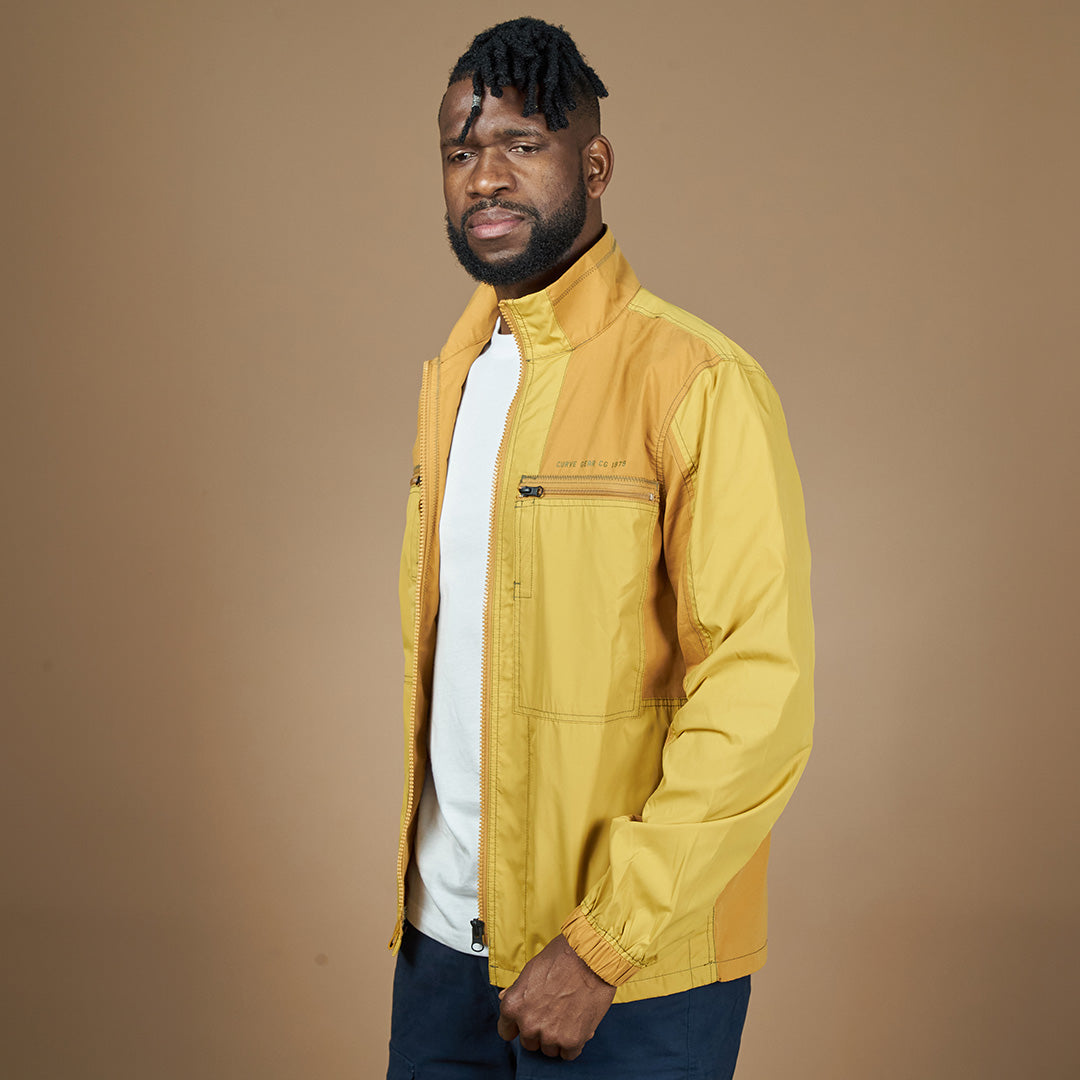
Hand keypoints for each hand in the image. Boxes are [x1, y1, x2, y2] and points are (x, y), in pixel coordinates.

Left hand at [497, 933, 616, 1059]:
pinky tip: (577, 1024)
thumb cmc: (562, 957)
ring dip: (557, 1037)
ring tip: (567, 1015)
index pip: (506, 1031)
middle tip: (553, 1013)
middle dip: (539, 1031)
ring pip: (549, 1049)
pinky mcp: (571, 1040)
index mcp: (513, 1005)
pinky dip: (573, 1043)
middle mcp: (528, 1023)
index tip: (526, 1021)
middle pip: (529, 1042)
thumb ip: (517, 991)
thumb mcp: (531, 969)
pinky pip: (568, 1053)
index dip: (517, 1025)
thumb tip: (505, 998)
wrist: (590, 957)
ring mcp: (550, 1034)